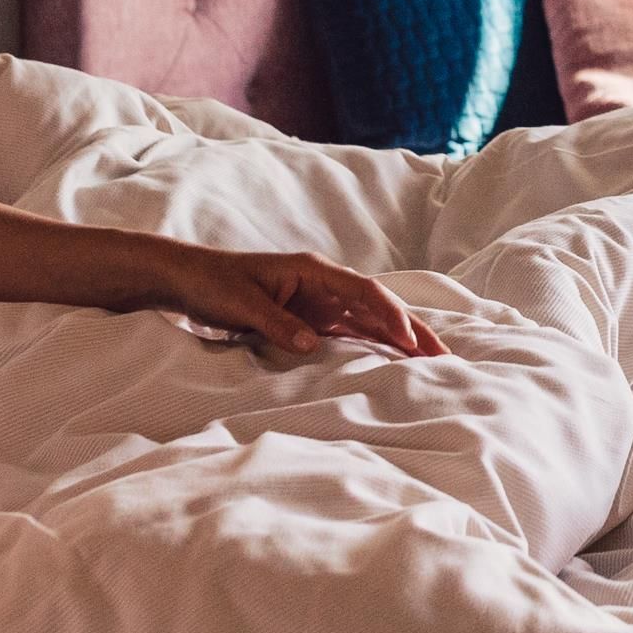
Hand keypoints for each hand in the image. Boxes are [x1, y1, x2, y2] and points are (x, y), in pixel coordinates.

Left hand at [154, 244, 448, 359]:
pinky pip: (350, 333)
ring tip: (430, 361)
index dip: (389, 316)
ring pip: (370, 321)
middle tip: (443, 354)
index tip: (409, 340)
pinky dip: (374, 345)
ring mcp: (319, 303)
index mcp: (314, 271)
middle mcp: (324, 284)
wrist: (189, 279)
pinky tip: (392, 361)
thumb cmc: (214, 283)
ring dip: (399, 339)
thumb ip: (278, 323)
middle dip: (411, 328)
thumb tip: (312, 346)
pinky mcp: (310, 320)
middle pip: (378, 305)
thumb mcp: (242, 304)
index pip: (363, 292)